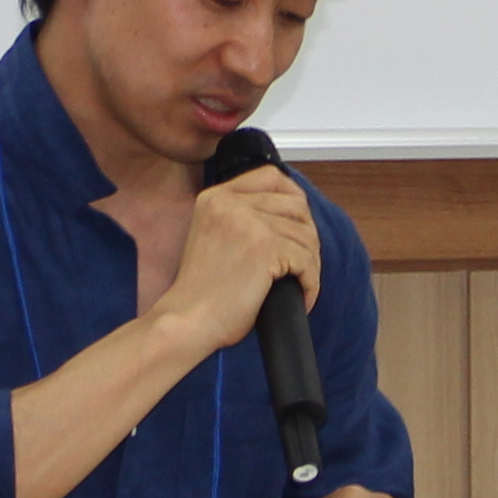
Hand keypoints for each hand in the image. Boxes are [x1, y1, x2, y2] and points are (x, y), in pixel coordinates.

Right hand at [156, 164, 321, 353]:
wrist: (187, 321)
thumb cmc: (202, 293)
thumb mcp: (213, 238)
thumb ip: (241, 219)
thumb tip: (291, 217)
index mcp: (215, 197)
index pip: (271, 177)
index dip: (294, 199)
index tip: (300, 224)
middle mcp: (230, 202)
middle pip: (296, 204)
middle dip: (307, 236)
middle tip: (302, 264)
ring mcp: (248, 222)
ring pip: (305, 235)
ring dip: (310, 264)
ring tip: (300, 285)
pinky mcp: (265, 246)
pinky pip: (307, 260)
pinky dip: (311, 282)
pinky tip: (301, 297)